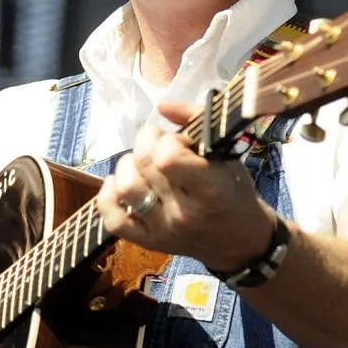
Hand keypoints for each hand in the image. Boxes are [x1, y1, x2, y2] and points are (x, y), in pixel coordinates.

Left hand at [95, 99, 275, 271]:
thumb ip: (197, 121)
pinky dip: (109, 196)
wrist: (238, 241)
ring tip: (142, 164)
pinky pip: (111, 218)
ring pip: (125, 187)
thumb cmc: (234, 192)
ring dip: (127, 165)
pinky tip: (121, 183)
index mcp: (211, 190)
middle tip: (160, 145)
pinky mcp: (146, 242)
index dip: (168, 140)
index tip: (180, 142)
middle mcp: (184, 213)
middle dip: (148, 142)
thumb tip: (162, 105)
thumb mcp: (227, 154)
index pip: (168, 158)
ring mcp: (162, 230)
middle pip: (144, 164)